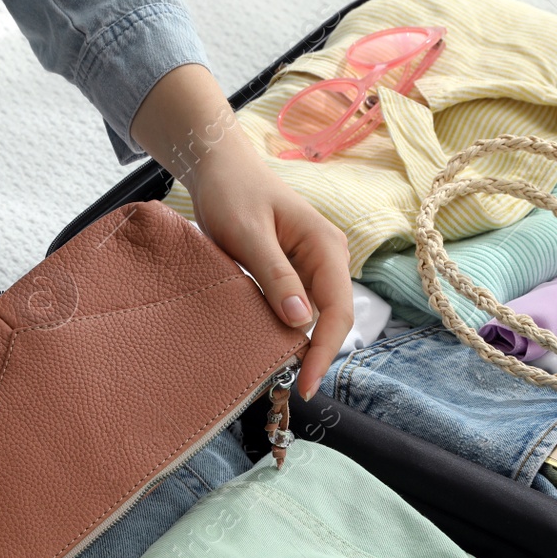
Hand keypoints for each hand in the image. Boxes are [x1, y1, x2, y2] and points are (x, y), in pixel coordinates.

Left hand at [132, 65, 351, 398]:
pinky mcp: (294, 273)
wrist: (219, 168)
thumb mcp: (249, 234)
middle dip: (317, 354)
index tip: (306, 383)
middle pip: (333, 319)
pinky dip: (287, 330)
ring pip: (316, 318)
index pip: (337, 310)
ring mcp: (313, 266)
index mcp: (325, 247)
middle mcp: (328, 259)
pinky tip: (271, 347)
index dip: (324, 350)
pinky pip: (298, 309)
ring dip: (302, 345)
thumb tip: (300, 322)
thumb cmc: (233, 193)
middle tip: (293, 389)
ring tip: (282, 375)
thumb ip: (275, 276)